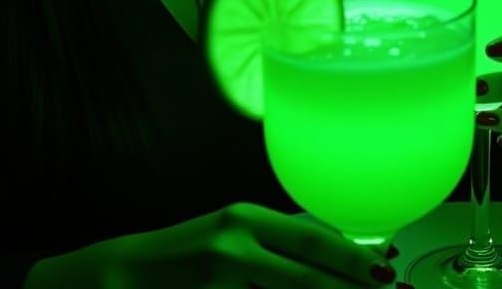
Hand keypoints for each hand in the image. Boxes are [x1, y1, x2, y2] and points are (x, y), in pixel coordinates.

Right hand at [26, 202, 397, 287]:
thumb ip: (278, 240)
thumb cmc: (182, 258)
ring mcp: (219, 278)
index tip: (386, 276)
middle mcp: (235, 243)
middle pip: (308, 274)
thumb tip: (335, 245)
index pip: (313, 239)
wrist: (115, 279)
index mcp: (246, 219)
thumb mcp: (231, 236)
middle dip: (350, 288)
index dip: (354, 259)